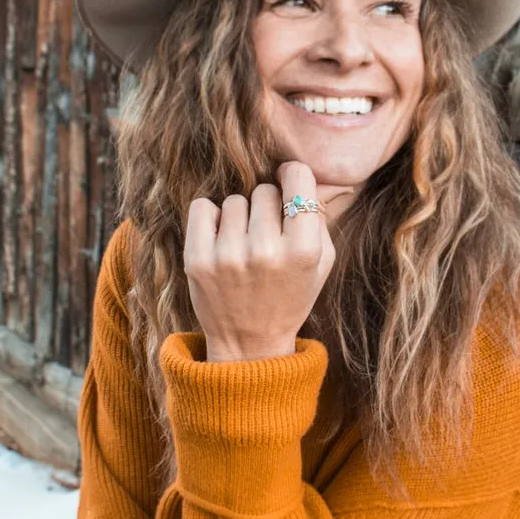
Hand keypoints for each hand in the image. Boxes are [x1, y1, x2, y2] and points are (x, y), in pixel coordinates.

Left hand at [183, 162, 353, 361]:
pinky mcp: (198, 260)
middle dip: (267, 206)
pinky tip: (220, 238)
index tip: (287, 182)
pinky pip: (203, 207)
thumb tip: (300, 174)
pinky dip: (211, 217)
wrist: (249, 344)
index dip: (293, 175)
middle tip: (267, 232)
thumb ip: (318, 217)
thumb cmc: (290, 297)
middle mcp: (266, 252)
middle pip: (265, 190)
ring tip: (244, 243)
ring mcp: (229, 256)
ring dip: (241, 216)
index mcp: (303, 251)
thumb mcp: (321, 264)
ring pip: (235, 200)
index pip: (298, 178)